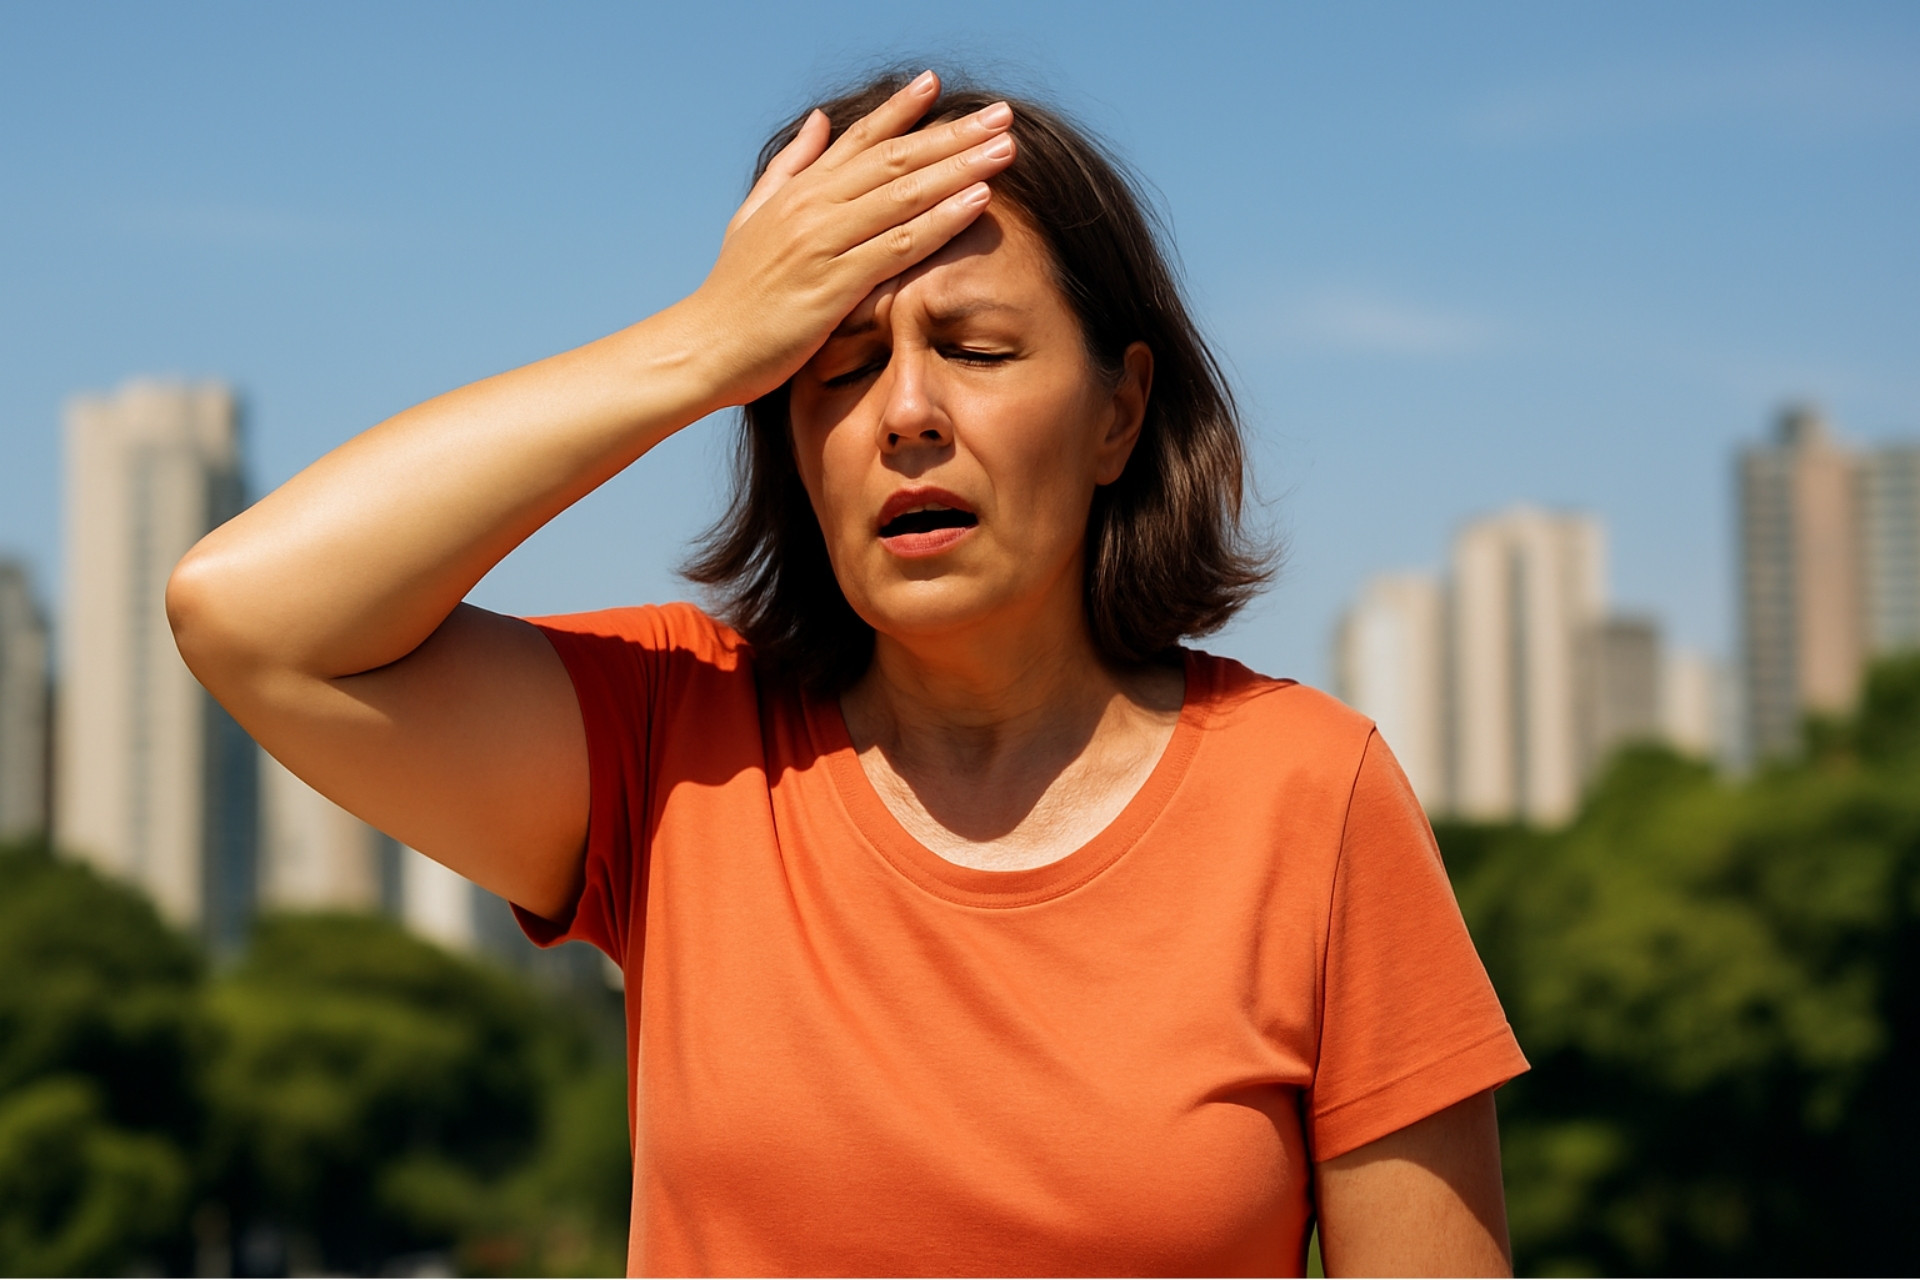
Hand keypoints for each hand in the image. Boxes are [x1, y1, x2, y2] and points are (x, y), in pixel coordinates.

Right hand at [680, 70, 1015, 409]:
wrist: (705, 349)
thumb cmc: (734, 294)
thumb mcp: (753, 217)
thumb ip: (791, 167)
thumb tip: (819, 119)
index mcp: (799, 191)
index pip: (860, 139)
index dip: (901, 109)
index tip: (937, 83)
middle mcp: (813, 206)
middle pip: (896, 158)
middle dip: (953, 134)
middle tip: (1001, 115)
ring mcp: (823, 242)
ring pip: (905, 194)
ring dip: (960, 168)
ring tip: (1005, 147)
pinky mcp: (834, 284)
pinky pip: (899, 245)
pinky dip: (942, 220)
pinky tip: (978, 201)